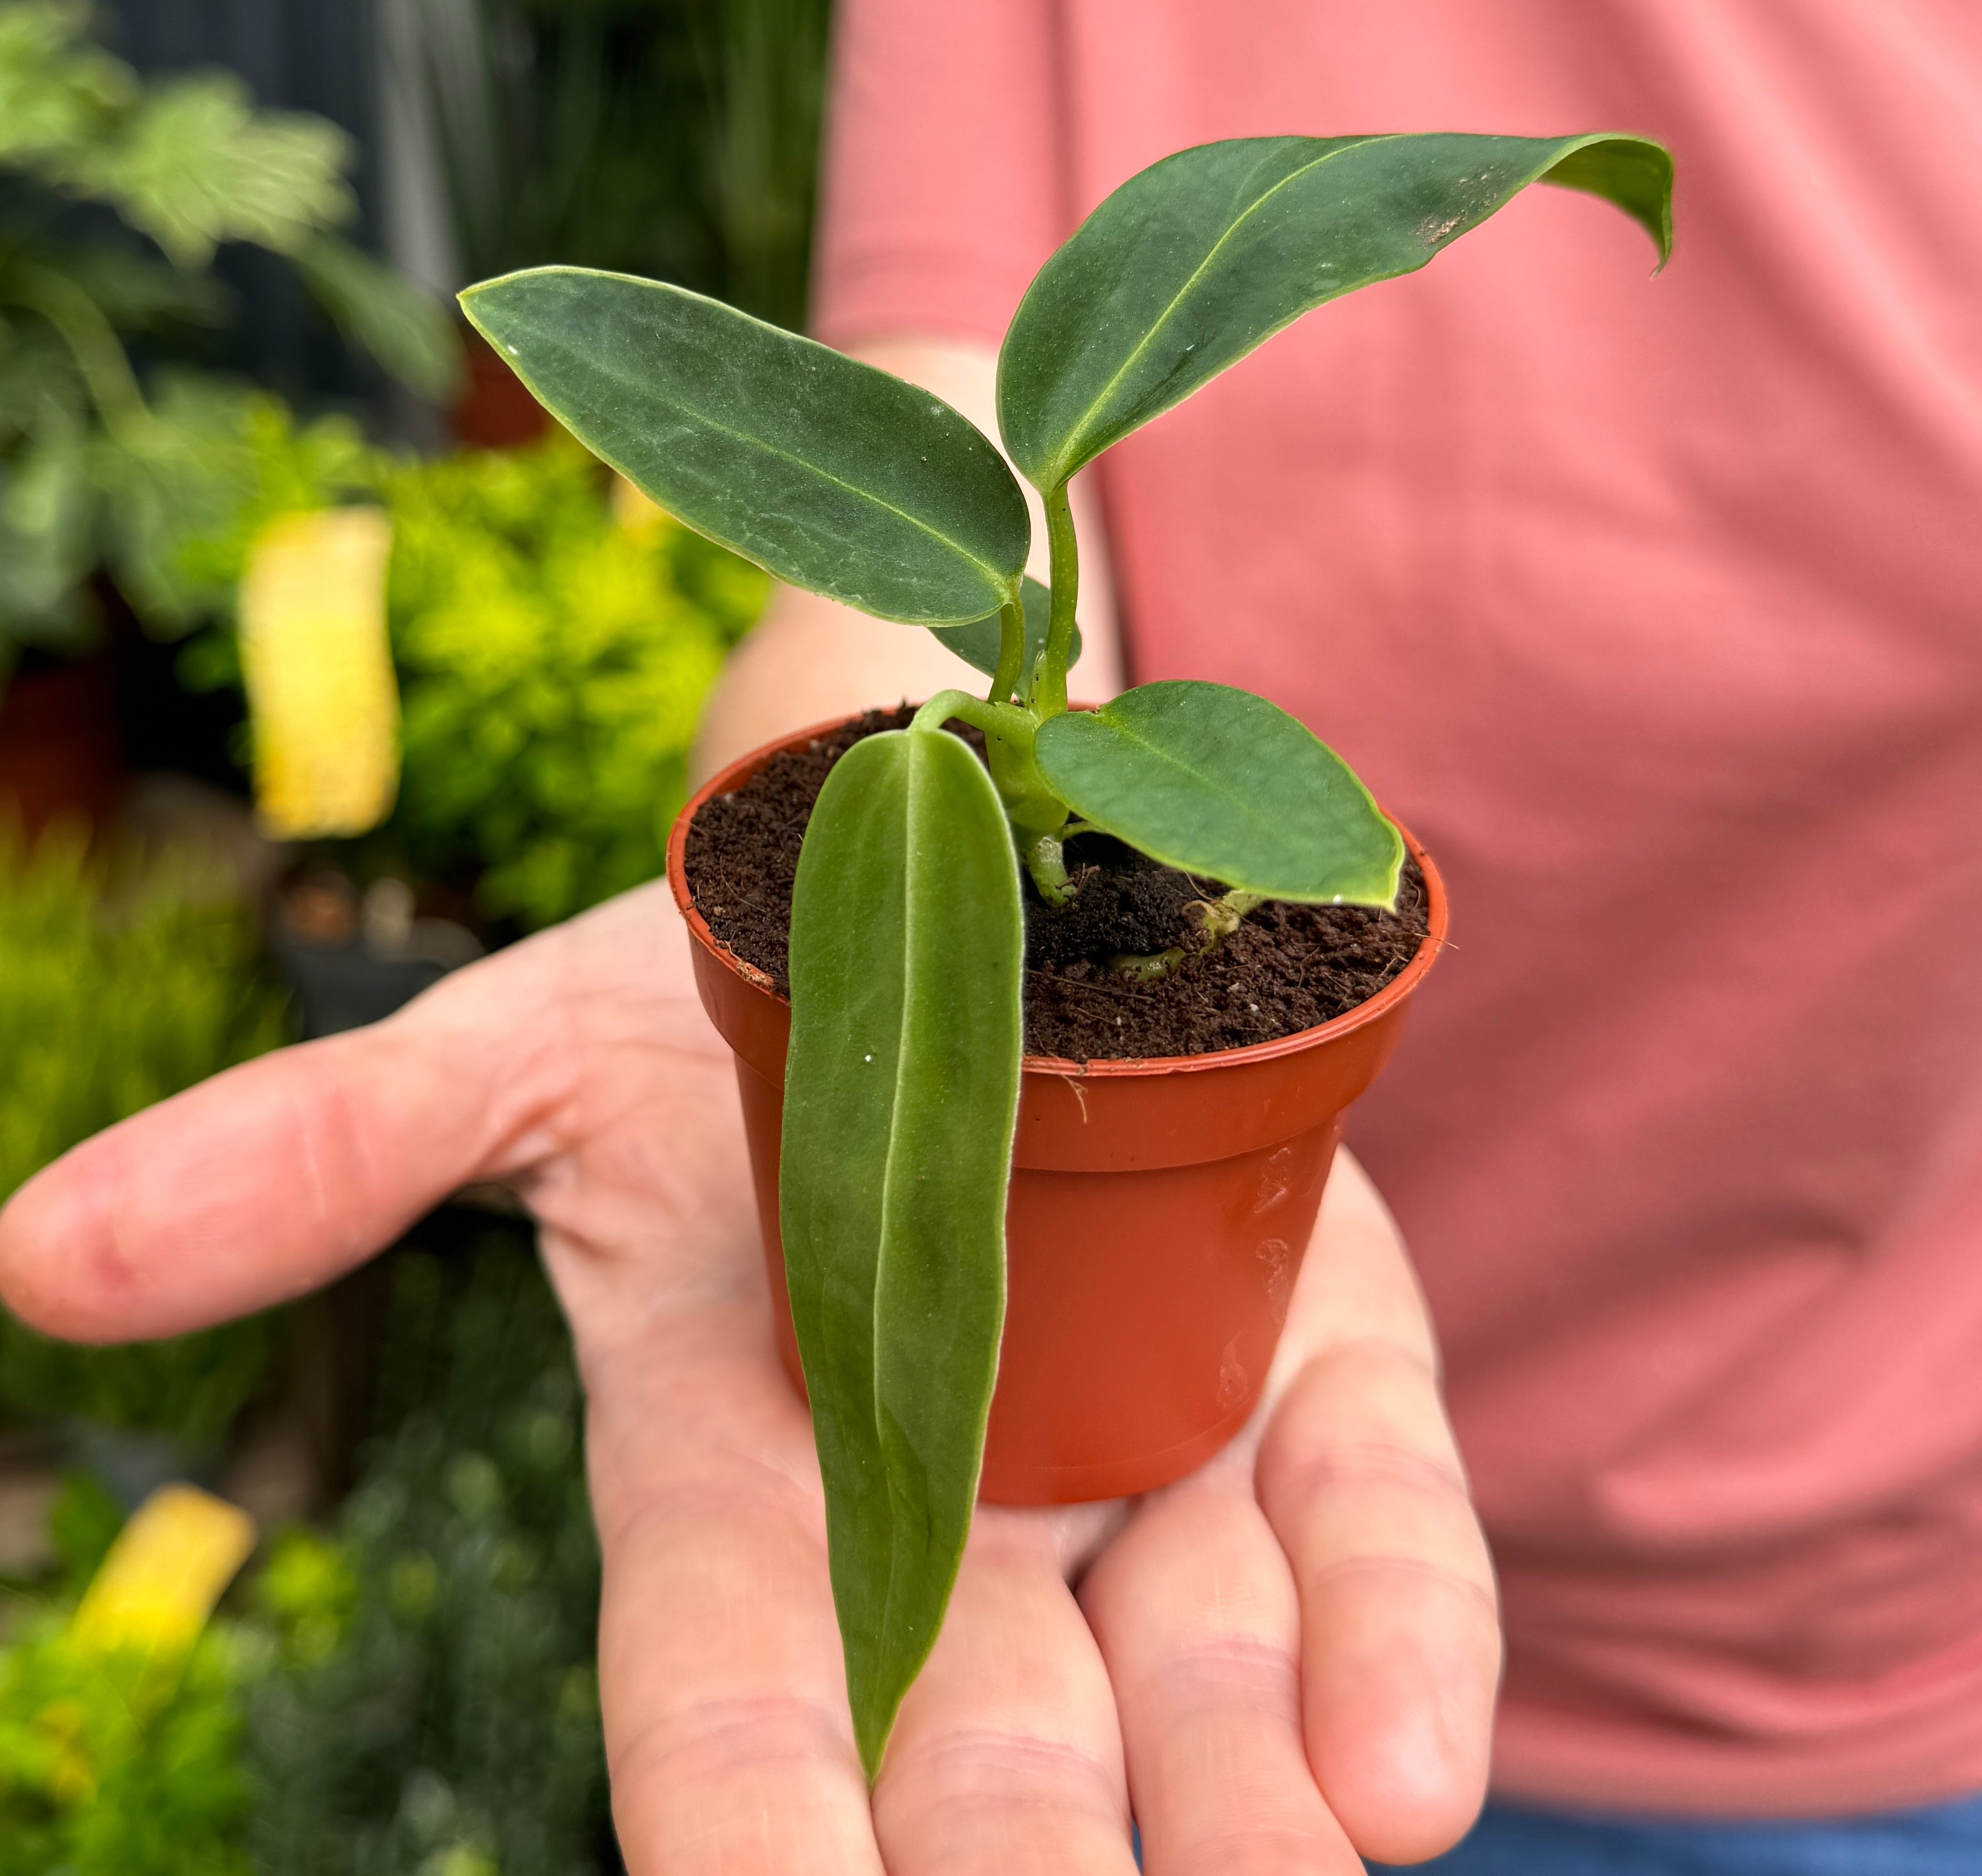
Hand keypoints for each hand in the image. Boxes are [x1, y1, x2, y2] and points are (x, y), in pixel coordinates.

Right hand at [0, 882, 1497, 1871]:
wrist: (953, 894)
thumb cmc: (721, 994)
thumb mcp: (521, 1053)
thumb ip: (330, 1155)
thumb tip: (40, 1250)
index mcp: (758, 1450)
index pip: (732, 1675)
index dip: (745, 1806)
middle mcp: (966, 1487)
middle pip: (989, 1727)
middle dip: (1014, 1852)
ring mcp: (1157, 1432)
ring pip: (1206, 1674)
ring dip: (1243, 1807)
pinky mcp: (1316, 1358)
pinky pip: (1369, 1521)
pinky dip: (1399, 1640)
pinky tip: (1408, 1780)